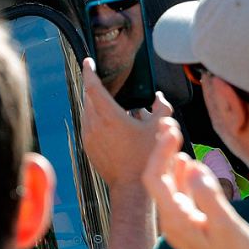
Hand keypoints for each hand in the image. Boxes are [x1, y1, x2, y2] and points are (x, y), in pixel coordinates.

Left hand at [80, 57, 171, 188]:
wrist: (133, 187)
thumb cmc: (148, 157)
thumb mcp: (161, 129)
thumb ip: (161, 108)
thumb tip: (159, 97)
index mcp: (109, 116)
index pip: (92, 87)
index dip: (89, 72)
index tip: (88, 61)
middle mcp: (94, 124)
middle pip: (88, 98)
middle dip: (93, 87)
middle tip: (100, 79)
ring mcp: (89, 137)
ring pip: (87, 112)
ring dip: (96, 104)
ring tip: (112, 104)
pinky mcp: (88, 147)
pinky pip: (89, 126)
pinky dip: (96, 119)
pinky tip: (111, 124)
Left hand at [142, 119, 248, 248]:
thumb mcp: (228, 225)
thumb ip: (209, 195)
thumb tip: (192, 166)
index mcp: (175, 220)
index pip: (155, 178)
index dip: (160, 151)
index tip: (171, 128)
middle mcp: (171, 222)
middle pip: (158, 179)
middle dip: (162, 150)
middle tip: (169, 123)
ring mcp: (181, 226)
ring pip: (168, 187)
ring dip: (170, 161)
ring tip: (175, 136)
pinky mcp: (192, 229)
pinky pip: (180, 197)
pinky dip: (182, 177)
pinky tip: (188, 165)